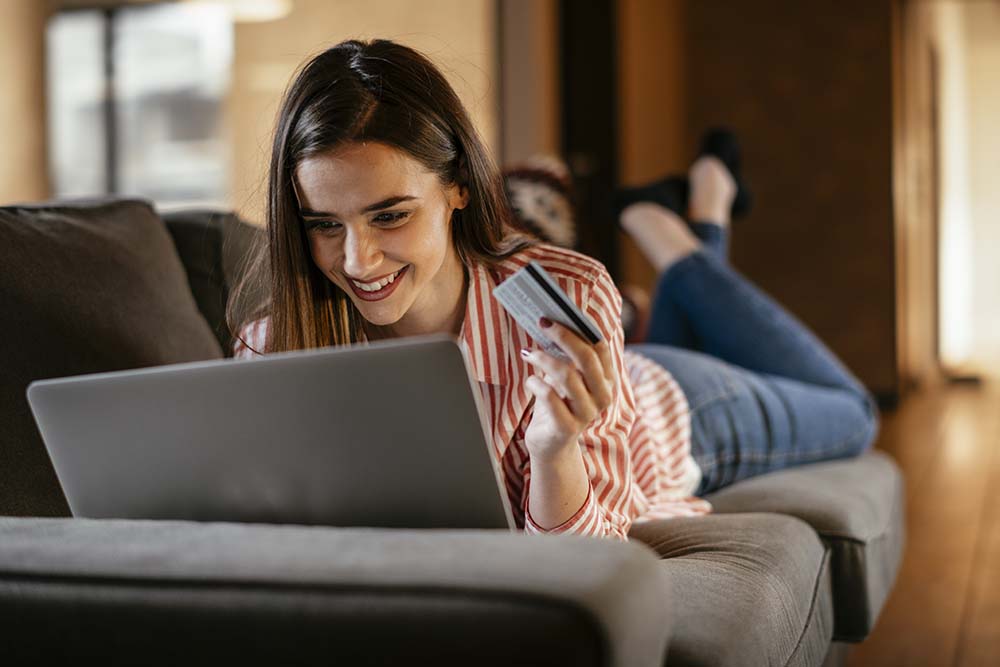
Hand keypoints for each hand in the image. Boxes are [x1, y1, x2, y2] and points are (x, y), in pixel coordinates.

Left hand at [521, 318, 614, 461]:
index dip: (579, 328)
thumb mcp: (563, 378)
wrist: (551, 445)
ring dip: (543, 359)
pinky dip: (535, 384)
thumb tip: (548, 324)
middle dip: (563, 337)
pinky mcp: (568, 427)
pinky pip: (549, 397)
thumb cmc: (556, 403)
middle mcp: (603, 396)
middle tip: (542, 323)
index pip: (600, 347)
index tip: (557, 316)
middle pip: (586, 358)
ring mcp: (587, 413)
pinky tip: (530, 382)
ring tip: (529, 354)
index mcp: (606, 380)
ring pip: (567, 376)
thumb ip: (562, 356)